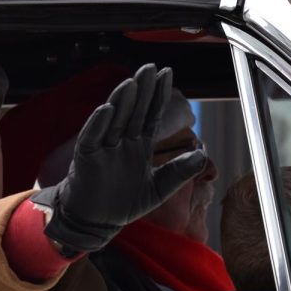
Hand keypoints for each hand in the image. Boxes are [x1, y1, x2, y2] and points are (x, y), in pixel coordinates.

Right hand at [31, 64, 207, 253]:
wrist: (96, 222)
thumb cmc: (124, 203)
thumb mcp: (159, 188)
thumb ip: (179, 172)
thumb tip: (203, 155)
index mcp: (139, 144)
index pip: (151, 114)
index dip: (159, 95)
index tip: (166, 73)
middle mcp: (122, 140)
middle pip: (133, 110)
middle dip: (142, 90)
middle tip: (149, 68)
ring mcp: (103, 146)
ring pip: (114, 119)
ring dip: (122, 101)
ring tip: (131, 83)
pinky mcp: (86, 157)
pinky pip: (92, 137)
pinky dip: (99, 123)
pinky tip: (107, 109)